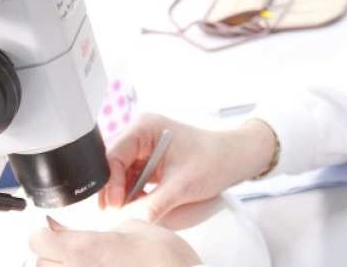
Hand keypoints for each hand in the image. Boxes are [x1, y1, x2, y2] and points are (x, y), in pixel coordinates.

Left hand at [30, 216, 200, 266]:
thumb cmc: (168, 263)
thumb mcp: (138, 229)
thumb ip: (107, 230)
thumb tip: (94, 231)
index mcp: (86, 249)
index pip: (37, 239)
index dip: (45, 232)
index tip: (54, 231)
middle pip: (41, 263)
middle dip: (53, 255)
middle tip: (73, 251)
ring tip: (89, 265)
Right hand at [100, 114, 276, 220]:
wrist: (234, 159)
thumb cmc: (214, 160)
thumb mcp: (181, 186)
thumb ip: (153, 204)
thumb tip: (131, 220)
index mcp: (144, 128)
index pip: (114, 155)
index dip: (112, 182)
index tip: (116, 204)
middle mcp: (140, 134)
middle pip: (114, 164)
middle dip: (115, 189)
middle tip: (117, 211)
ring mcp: (144, 147)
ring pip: (121, 173)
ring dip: (124, 193)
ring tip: (131, 209)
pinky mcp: (149, 160)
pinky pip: (132, 178)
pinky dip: (134, 193)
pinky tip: (141, 203)